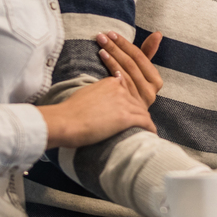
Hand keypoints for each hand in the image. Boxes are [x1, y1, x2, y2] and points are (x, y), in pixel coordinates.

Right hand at [38, 75, 154, 148]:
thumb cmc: (69, 112)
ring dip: (145, 121)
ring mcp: (124, 103)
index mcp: (110, 82)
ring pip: (142, 111)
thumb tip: (100, 96)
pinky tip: (151, 134)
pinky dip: (150, 128)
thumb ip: (98, 91)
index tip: (131, 109)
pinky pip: (145, 122)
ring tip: (147, 130)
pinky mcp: (125, 117)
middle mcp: (120, 89)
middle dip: (139, 112)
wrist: (65, 121)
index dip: (130, 102)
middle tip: (141, 122)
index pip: (127, 90)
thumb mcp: (85, 93)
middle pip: (136, 101)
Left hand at [97, 30, 163, 105]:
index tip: (112, 33)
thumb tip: (158, 33)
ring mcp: (139, 100)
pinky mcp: (128, 107)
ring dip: (112, 56)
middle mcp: (151, 92)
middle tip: (102, 36)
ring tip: (101, 46)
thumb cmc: (129, 89)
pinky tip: (103, 59)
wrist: (117, 117)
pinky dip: (111, 69)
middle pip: (132, 64)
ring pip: (125, 72)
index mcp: (156, 81)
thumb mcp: (140, 71)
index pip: (140, 57)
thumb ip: (148, 53)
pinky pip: (119, 83)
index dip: (125, 44)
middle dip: (116, 47)